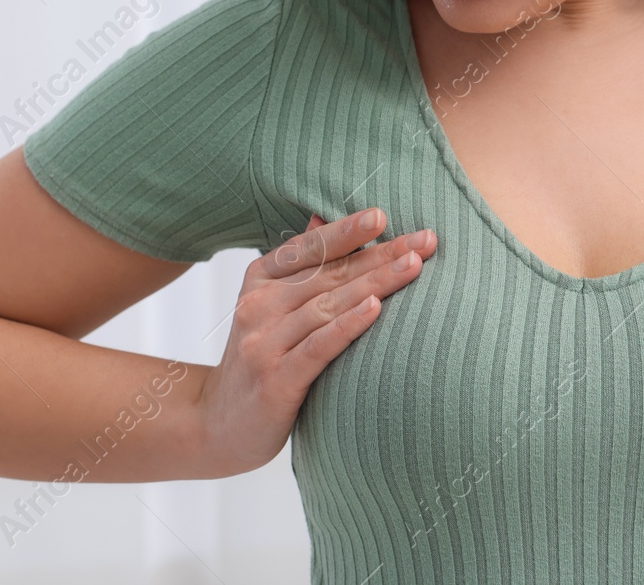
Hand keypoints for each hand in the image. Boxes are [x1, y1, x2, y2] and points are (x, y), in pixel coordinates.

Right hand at [198, 207, 436, 475]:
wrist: (218, 427)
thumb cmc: (259, 360)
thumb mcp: (270, 307)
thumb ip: (297, 266)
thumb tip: (321, 218)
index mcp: (259, 280)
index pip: (311, 248)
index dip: (348, 231)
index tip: (383, 215)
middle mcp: (258, 305)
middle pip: (330, 273)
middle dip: (381, 254)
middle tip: (425, 240)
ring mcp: (264, 343)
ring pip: (329, 304)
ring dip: (376, 282)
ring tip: (413, 266)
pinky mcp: (276, 381)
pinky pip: (319, 346)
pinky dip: (348, 325)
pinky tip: (376, 309)